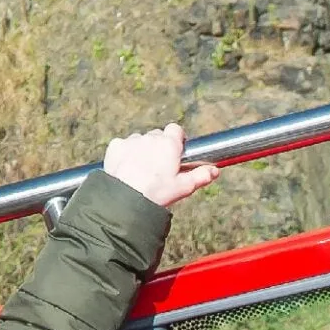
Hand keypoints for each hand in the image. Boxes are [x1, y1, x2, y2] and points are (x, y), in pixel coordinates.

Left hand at [102, 124, 218, 207]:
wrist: (123, 199)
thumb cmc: (155, 194)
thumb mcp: (183, 187)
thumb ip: (201, 176)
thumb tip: (214, 171)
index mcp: (169, 143)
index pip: (176, 129)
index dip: (176, 139)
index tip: (175, 152)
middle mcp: (150, 137)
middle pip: (157, 135)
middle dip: (158, 146)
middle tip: (158, 166)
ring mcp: (131, 141)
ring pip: (139, 140)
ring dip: (141, 149)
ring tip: (140, 169)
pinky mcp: (115, 147)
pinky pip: (122, 145)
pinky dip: (124, 153)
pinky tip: (125, 167)